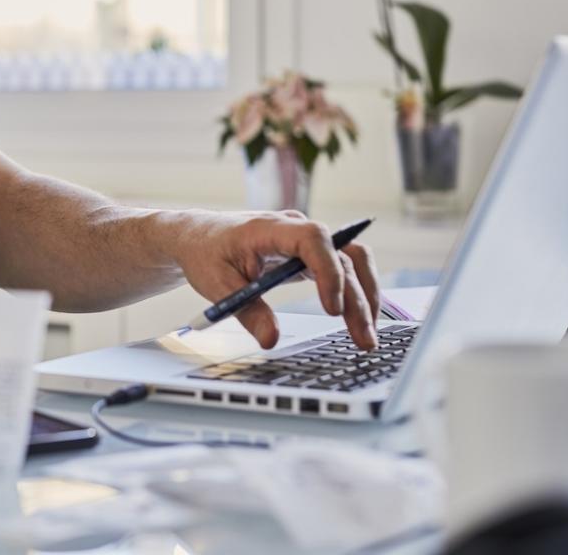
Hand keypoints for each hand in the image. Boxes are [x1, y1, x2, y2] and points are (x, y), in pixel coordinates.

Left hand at [173, 210, 380, 350]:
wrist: (199, 236)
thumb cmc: (206, 252)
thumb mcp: (216, 285)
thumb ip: (246, 311)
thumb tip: (271, 339)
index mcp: (268, 228)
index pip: (313, 238)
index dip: (328, 272)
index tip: (332, 309)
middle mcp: (294, 229)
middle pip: (340, 255)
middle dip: (356, 298)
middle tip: (363, 338)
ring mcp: (305, 240)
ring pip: (350, 259)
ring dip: (365, 295)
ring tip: (367, 336)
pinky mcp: (309, 254)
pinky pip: (343, 266)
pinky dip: (356, 291)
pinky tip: (361, 319)